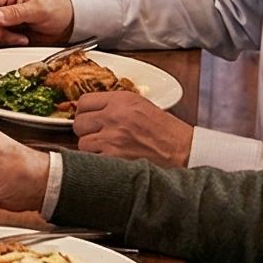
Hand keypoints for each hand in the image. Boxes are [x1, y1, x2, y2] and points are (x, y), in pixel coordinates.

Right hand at [0, 0, 75, 46]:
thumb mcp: (39, 10)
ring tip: (20, 38)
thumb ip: (16, 12)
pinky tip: (19, 39)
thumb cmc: (57, 9)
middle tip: (11, 37)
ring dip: (2, 36)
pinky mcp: (6, 24)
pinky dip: (6, 40)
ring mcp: (3, 11)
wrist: (66, 21)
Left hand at [70, 91, 192, 167]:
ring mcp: (113, 137)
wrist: (184, 151)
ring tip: (107, 150)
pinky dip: (99, 162)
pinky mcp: (114, 157)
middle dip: (85, 131)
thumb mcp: (142, 106)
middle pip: (78, 122)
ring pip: (82, 143)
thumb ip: (116, 106)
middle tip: (97, 137)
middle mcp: (114, 115)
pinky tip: (112, 161)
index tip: (88, 119)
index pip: (84, 102)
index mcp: (121, 100)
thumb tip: (93, 112)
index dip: (83, 112)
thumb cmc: (167, 132)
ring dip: (91, 149)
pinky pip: (92, 159)